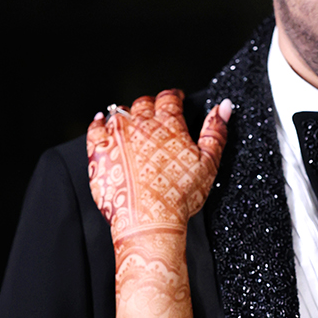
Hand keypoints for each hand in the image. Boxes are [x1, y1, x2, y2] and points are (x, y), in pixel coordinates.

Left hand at [87, 90, 230, 240]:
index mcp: (169, 125)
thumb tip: (223, 107)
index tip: (175, 99)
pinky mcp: (100, 152)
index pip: (169, 99)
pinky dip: (98, 123)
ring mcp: (118, 137)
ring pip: (120, 113)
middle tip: (156, 114)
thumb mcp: (208, 164)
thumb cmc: (179, 196)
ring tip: (132, 123)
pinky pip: (94, 129)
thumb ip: (216, 132)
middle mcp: (141, 125)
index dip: (173, 96)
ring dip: (127, 115)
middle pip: (144, 104)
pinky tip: (101, 123)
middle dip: (151, 106)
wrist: (149, 220)